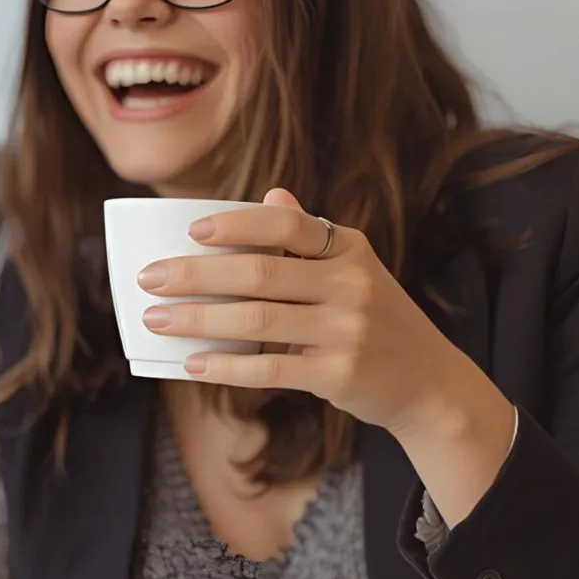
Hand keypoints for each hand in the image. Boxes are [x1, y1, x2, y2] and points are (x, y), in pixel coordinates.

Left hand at [136, 188, 502, 437]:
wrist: (428, 381)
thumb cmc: (375, 318)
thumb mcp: (354, 269)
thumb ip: (310, 237)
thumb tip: (270, 197)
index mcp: (350, 248)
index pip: (286, 226)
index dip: (237, 225)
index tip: (192, 231)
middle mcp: (352, 284)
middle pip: (259, 273)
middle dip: (195, 275)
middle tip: (150, 279)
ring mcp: (347, 331)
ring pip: (255, 321)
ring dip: (197, 319)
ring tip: (156, 318)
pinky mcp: (339, 374)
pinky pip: (269, 369)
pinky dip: (226, 366)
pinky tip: (192, 362)